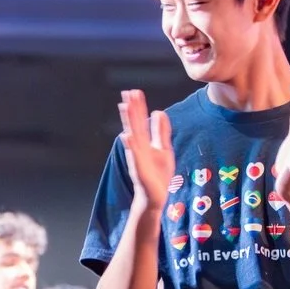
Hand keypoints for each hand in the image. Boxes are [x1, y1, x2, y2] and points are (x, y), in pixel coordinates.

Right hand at [118, 90, 174, 210]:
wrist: (155, 197)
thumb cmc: (158, 174)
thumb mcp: (164, 149)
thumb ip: (161, 131)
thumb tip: (159, 112)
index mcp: (144, 142)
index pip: (140, 120)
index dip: (138, 107)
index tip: (135, 92)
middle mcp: (138, 148)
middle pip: (134, 124)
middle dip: (132, 109)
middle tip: (127, 93)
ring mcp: (137, 158)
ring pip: (132, 136)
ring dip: (128, 121)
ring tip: (125, 107)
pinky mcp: (139, 169)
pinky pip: (134, 155)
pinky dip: (130, 145)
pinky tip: (127, 135)